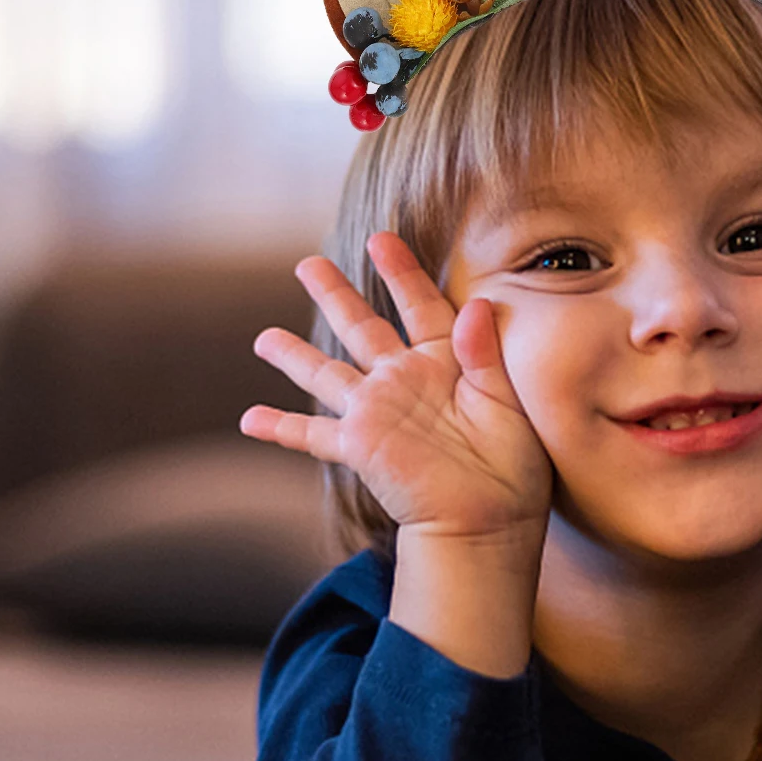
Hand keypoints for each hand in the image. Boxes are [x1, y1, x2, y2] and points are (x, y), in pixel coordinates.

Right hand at [240, 231, 553, 542]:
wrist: (491, 521)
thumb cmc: (513, 465)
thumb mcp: (508, 402)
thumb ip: (485, 354)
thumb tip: (477, 304)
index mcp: (445, 363)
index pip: (420, 305)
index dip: (401, 272)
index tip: (381, 239)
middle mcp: (405, 381)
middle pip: (362, 327)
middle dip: (335, 294)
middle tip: (307, 263)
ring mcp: (377, 413)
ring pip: (326, 374)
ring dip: (294, 356)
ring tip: (263, 339)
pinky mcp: (359, 446)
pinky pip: (311, 434)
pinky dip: (279, 428)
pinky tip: (249, 419)